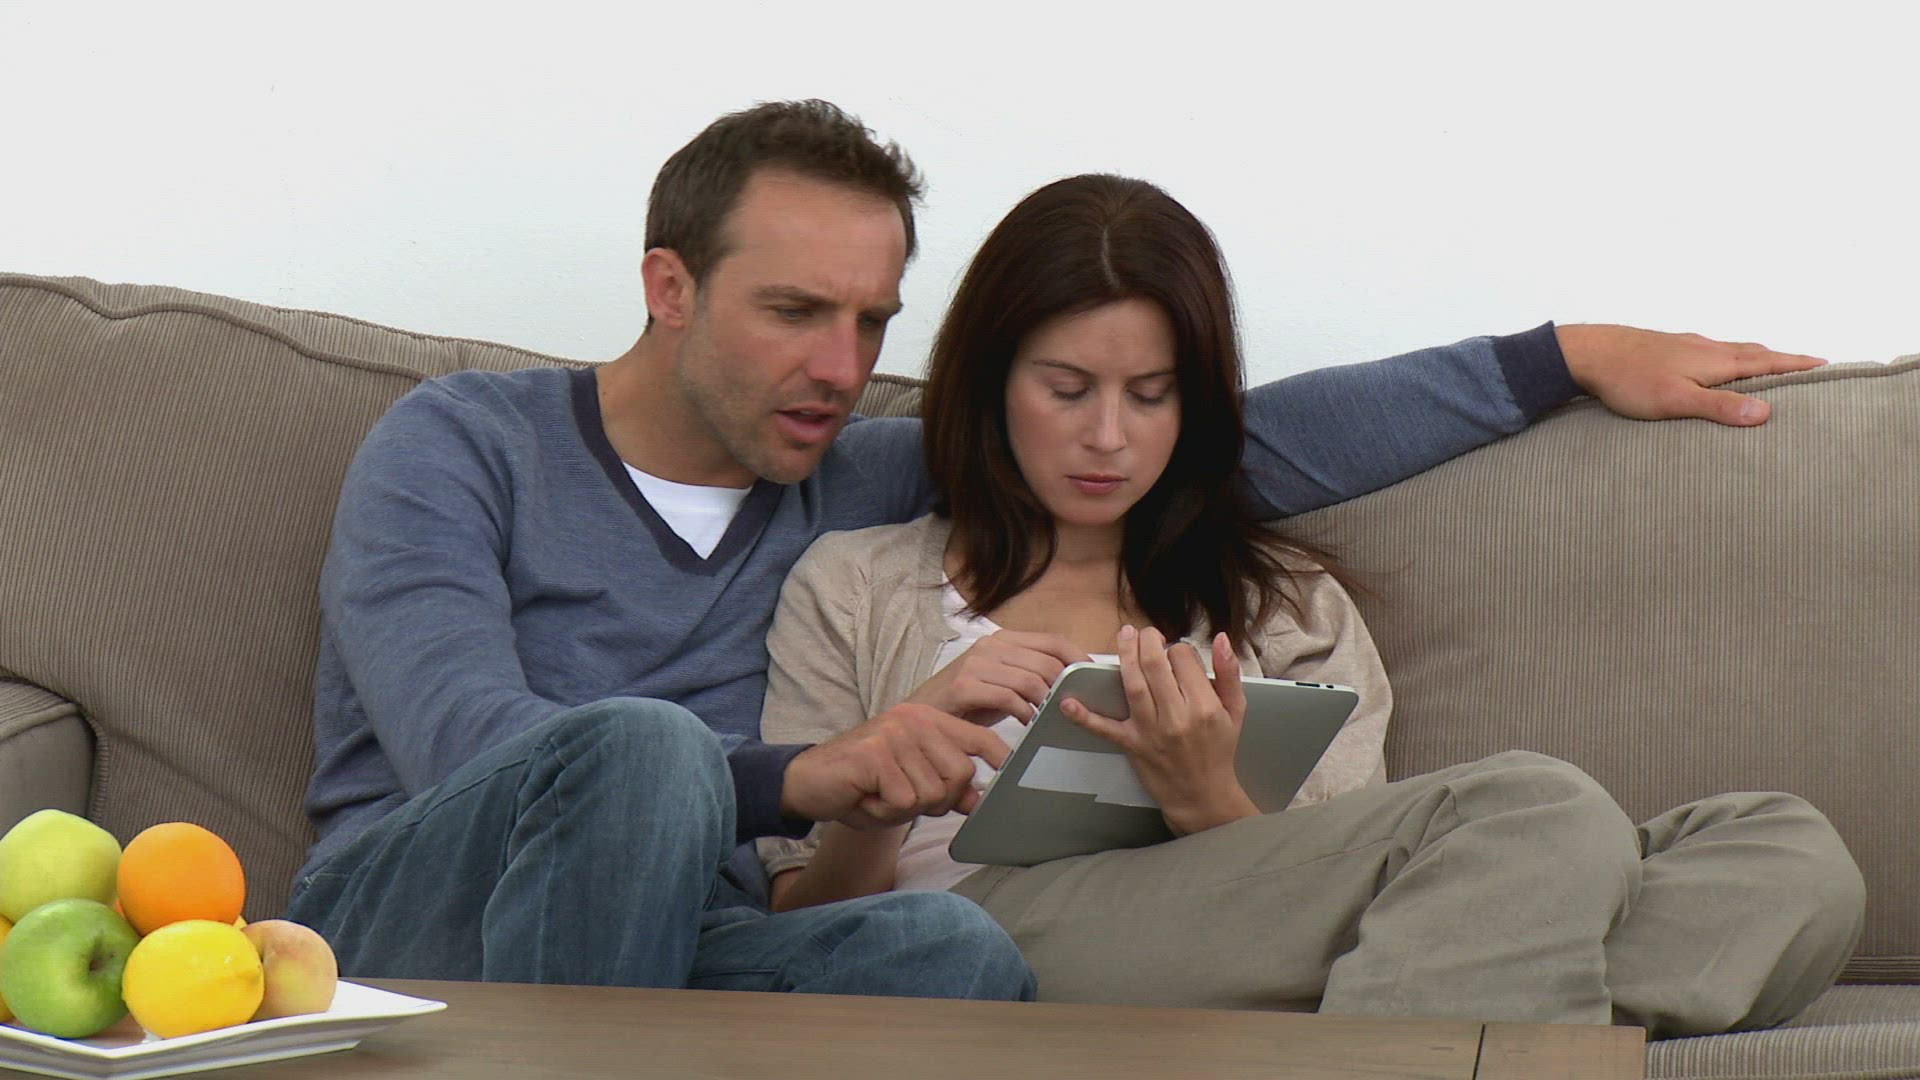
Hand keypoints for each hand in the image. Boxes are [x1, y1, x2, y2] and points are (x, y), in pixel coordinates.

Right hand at [780, 703, 1010, 828]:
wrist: (808, 781)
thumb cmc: (863, 784)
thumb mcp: (910, 785)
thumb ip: (944, 787)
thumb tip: (978, 799)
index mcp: (929, 721)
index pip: (980, 739)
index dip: (1002, 758)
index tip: (1016, 771)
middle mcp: (915, 720)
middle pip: (960, 774)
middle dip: (937, 801)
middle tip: (902, 797)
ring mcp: (895, 734)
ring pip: (933, 792)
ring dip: (906, 808)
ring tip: (880, 795)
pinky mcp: (875, 754)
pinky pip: (904, 801)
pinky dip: (885, 811)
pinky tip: (866, 798)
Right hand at [904, 630, 1088, 724]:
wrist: (918, 714)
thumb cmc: (965, 703)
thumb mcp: (1001, 683)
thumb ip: (1029, 676)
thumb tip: (1071, 683)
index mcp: (1002, 640)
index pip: (1054, 641)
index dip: (1078, 659)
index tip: (1092, 680)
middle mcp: (990, 646)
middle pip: (1047, 662)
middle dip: (1065, 687)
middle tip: (1072, 708)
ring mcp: (975, 664)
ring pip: (1030, 680)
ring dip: (1045, 704)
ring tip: (1048, 720)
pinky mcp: (964, 686)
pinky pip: (1008, 698)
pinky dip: (1024, 713)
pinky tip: (1026, 725)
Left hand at [1060, 627, 1258, 835]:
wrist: (1203, 795)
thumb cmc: (1218, 750)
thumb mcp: (1235, 711)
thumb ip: (1229, 673)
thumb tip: (1220, 639)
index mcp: (1204, 706)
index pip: (1184, 659)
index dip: (1179, 649)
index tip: (1178, 654)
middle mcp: (1177, 717)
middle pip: (1156, 665)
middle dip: (1148, 641)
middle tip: (1146, 633)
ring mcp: (1151, 731)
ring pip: (1133, 685)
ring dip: (1125, 656)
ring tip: (1125, 636)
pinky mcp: (1132, 745)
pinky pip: (1105, 729)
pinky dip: (1085, 717)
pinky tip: (1067, 702)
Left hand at [1556, 325, 1825, 426]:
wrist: (1588, 352)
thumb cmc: (1629, 378)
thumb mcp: (1676, 400)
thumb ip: (1719, 407)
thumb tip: (1766, 413)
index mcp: (1716, 360)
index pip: (1768, 362)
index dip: (1797, 366)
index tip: (1827, 366)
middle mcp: (1707, 348)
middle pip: (1756, 353)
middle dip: (1785, 361)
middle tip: (1810, 367)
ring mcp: (1687, 346)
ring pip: (1733, 350)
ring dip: (1758, 358)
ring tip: (1773, 367)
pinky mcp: (1669, 348)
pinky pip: (1712, 352)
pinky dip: (1730, 358)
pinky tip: (1719, 364)